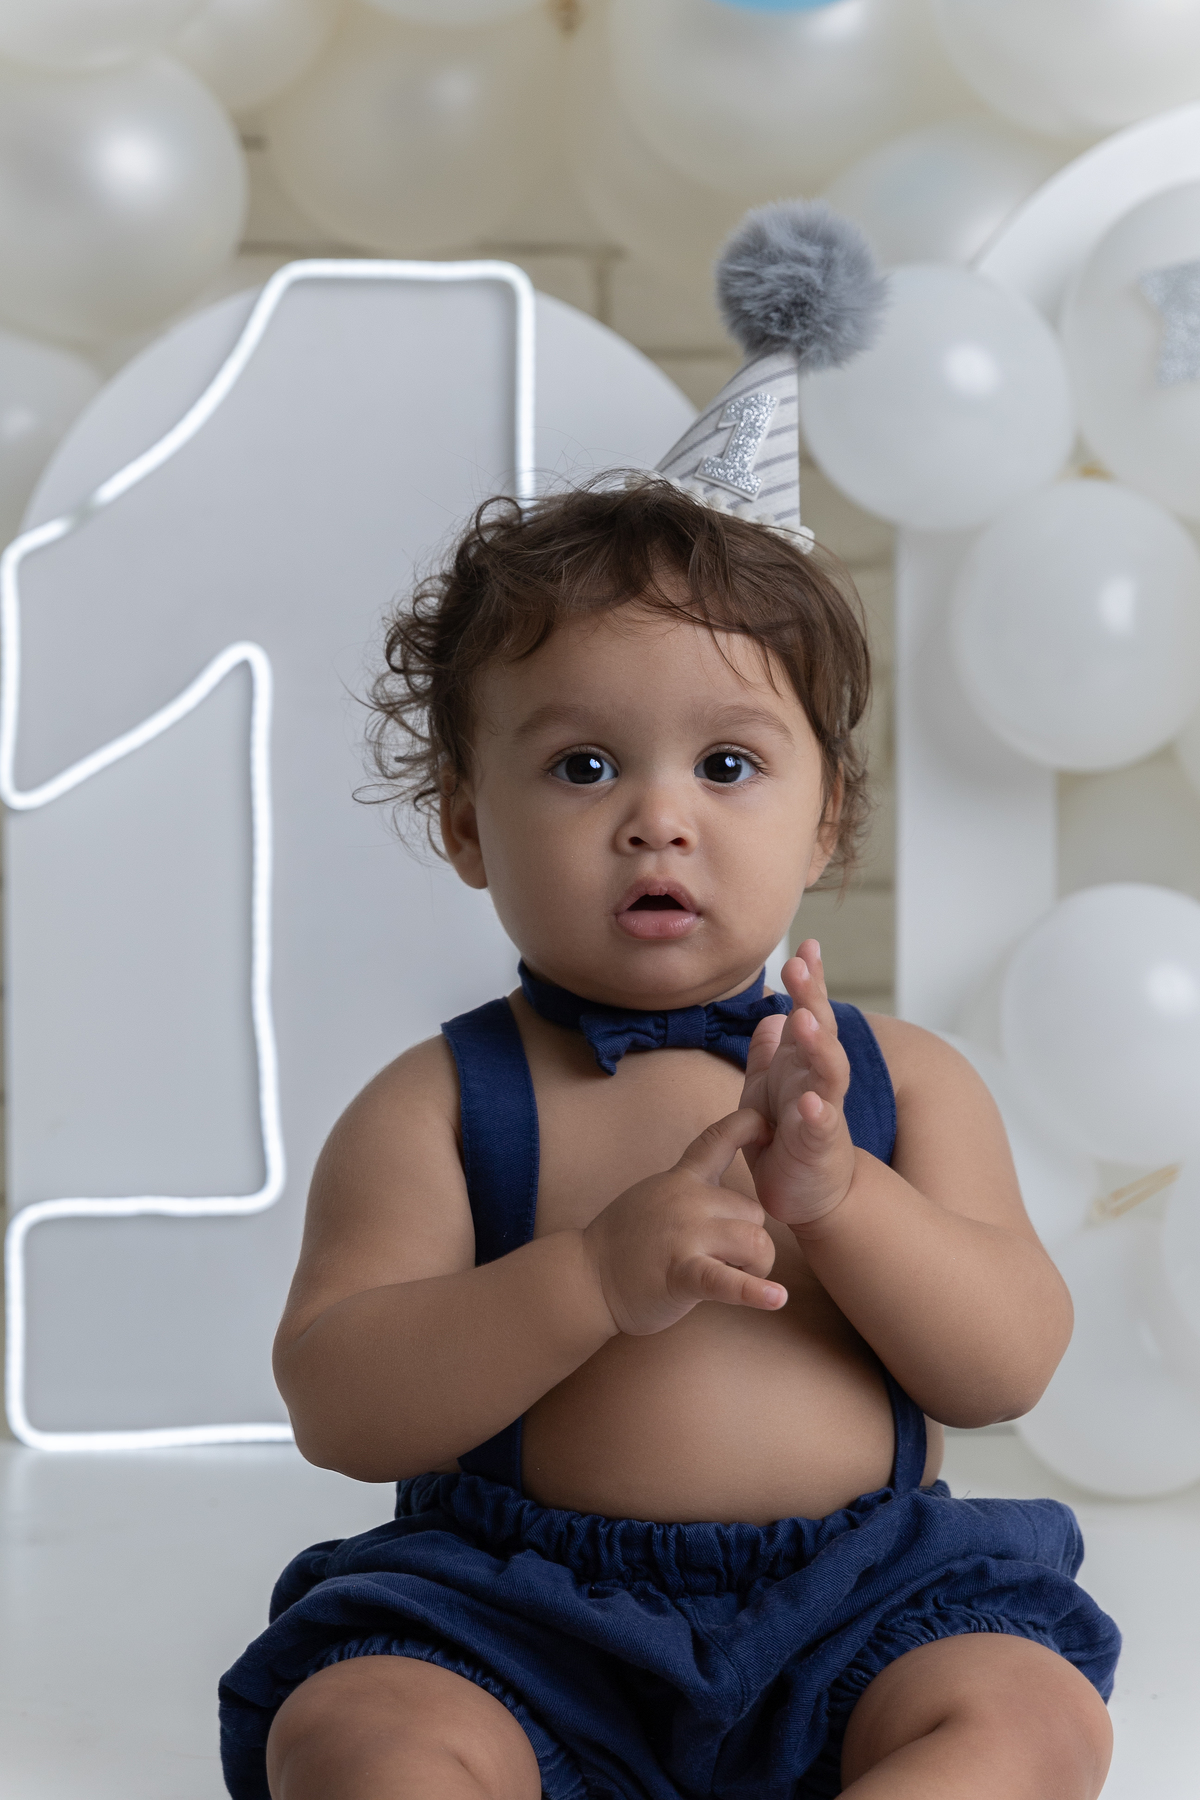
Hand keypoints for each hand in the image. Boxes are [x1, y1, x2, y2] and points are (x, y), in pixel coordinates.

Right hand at [581, 1109, 784, 1335]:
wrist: (586, 1277)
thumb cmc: (625, 1242)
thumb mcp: (657, 1197)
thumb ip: (690, 1190)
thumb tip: (727, 1199)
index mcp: (681, 1180)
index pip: (717, 1140)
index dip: (747, 1126)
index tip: (767, 1125)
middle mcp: (687, 1200)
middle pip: (755, 1212)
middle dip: (751, 1240)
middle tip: (727, 1261)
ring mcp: (684, 1235)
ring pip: (756, 1243)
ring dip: (756, 1267)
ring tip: (732, 1279)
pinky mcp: (681, 1274)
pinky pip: (727, 1281)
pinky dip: (754, 1292)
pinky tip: (776, 1299)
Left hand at [739, 940, 855, 1228]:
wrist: (806, 1191)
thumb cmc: (783, 1136)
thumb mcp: (765, 1088)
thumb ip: (768, 1053)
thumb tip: (769, 1016)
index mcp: (801, 1062)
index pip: (810, 1013)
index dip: (809, 982)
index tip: (806, 945)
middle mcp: (817, 1079)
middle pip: (820, 1031)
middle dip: (812, 997)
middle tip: (800, 964)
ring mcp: (823, 1110)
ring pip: (828, 1071)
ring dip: (818, 1045)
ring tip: (805, 1019)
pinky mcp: (819, 1146)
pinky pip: (820, 1127)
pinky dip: (817, 1113)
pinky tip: (811, 1101)